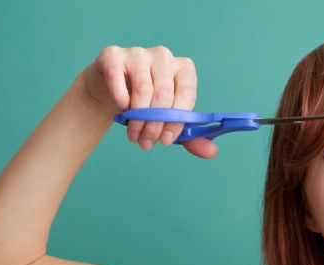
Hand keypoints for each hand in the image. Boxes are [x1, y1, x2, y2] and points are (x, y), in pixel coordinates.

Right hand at [77, 45, 217, 158]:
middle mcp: (163, 56)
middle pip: (164, 94)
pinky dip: (121, 102)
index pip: (186, 94)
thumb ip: (190, 136)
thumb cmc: (146, 104)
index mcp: (183, 69)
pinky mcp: (113, 56)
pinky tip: (122, 113)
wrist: (111, 90)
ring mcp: (138, 53)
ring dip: (137, 120)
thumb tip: (211, 152)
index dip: (176, 121)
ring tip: (134, 135)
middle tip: (146, 143)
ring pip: (142, 89)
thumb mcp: (168, 119)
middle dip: (155, 125)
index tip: (166, 141)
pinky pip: (118, 80)